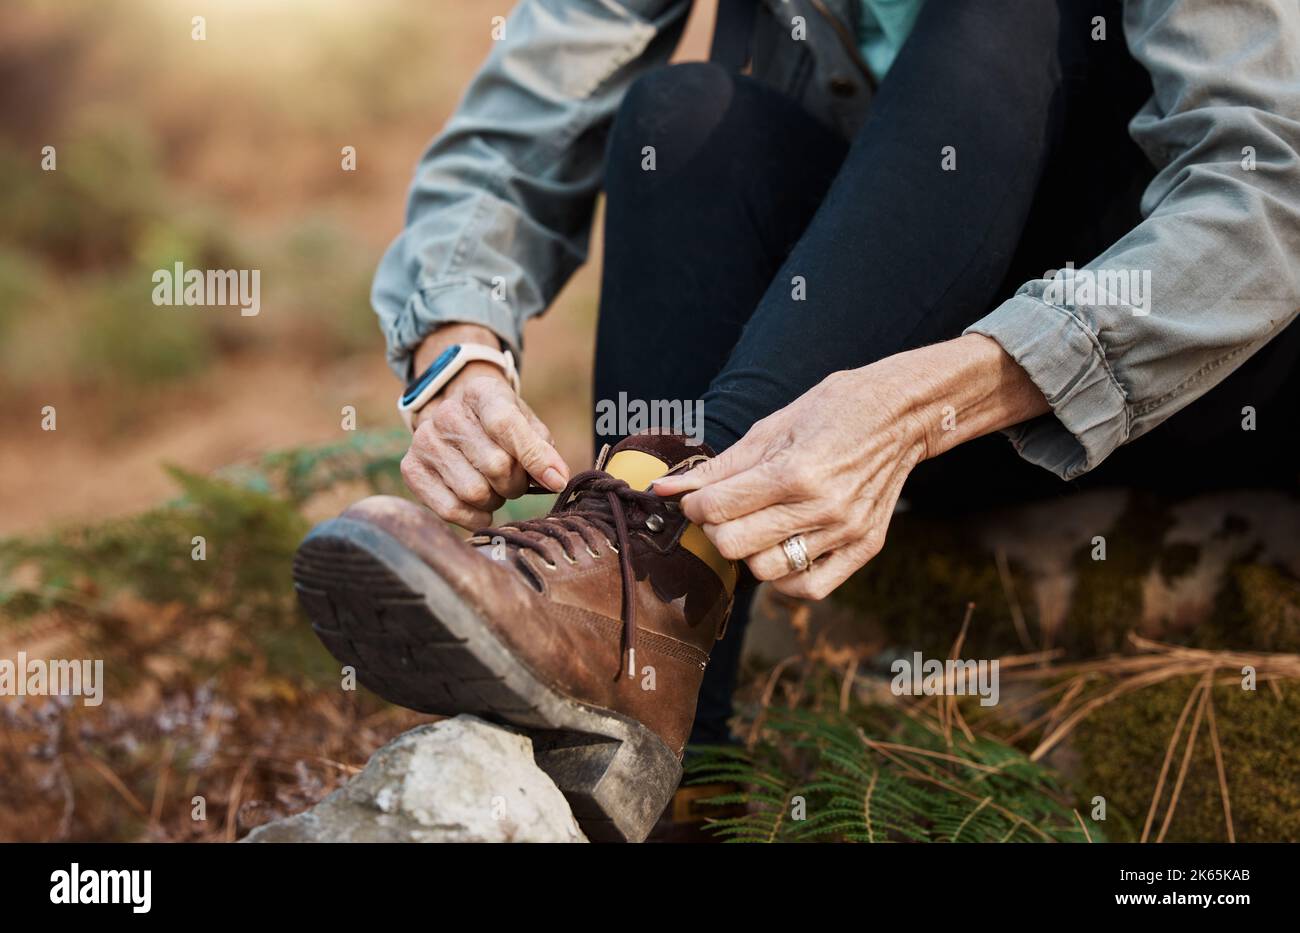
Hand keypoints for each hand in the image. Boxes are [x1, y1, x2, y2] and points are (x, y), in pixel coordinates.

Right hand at [400, 324, 568, 528]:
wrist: (455, 422)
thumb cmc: (500, 427)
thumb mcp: (526, 424)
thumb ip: (542, 449)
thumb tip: (556, 479)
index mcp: (481, 392)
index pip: (506, 425)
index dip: (535, 457)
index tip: (556, 480)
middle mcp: (446, 413)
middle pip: (495, 466)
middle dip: (515, 483)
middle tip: (513, 480)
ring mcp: (424, 441)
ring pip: (475, 492)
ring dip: (495, 500)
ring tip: (493, 487)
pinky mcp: (411, 469)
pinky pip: (450, 509)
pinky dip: (474, 517)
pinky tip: (480, 507)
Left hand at [651, 335, 1048, 598]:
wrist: (901, 413)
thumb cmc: (832, 411)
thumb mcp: (772, 428)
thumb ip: (719, 466)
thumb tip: (666, 489)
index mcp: (795, 471)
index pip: (717, 508)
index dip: (693, 505)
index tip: (697, 497)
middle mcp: (822, 507)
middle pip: (734, 546)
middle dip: (716, 529)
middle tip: (725, 511)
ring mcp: (846, 532)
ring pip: (767, 571)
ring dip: (750, 553)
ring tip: (757, 526)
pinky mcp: (865, 547)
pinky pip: (810, 588)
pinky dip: (788, 577)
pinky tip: (784, 549)